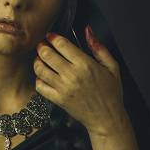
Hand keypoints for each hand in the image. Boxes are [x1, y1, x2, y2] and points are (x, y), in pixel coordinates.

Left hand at [33, 22, 128, 137]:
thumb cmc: (110, 93)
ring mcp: (63, 88)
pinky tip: (43, 76)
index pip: (61, 44)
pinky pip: (40, 86)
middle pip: (47, 54)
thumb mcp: (112, 66)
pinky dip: (38, 79)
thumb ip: (98, 47)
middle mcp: (72, 75)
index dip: (53, 37)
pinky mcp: (58, 100)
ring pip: (40, 69)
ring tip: (40, 59)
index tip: (51, 36)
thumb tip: (88, 30)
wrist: (106, 118)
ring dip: (37, 61)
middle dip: (42, 47)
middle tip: (42, 45)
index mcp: (85, 64)